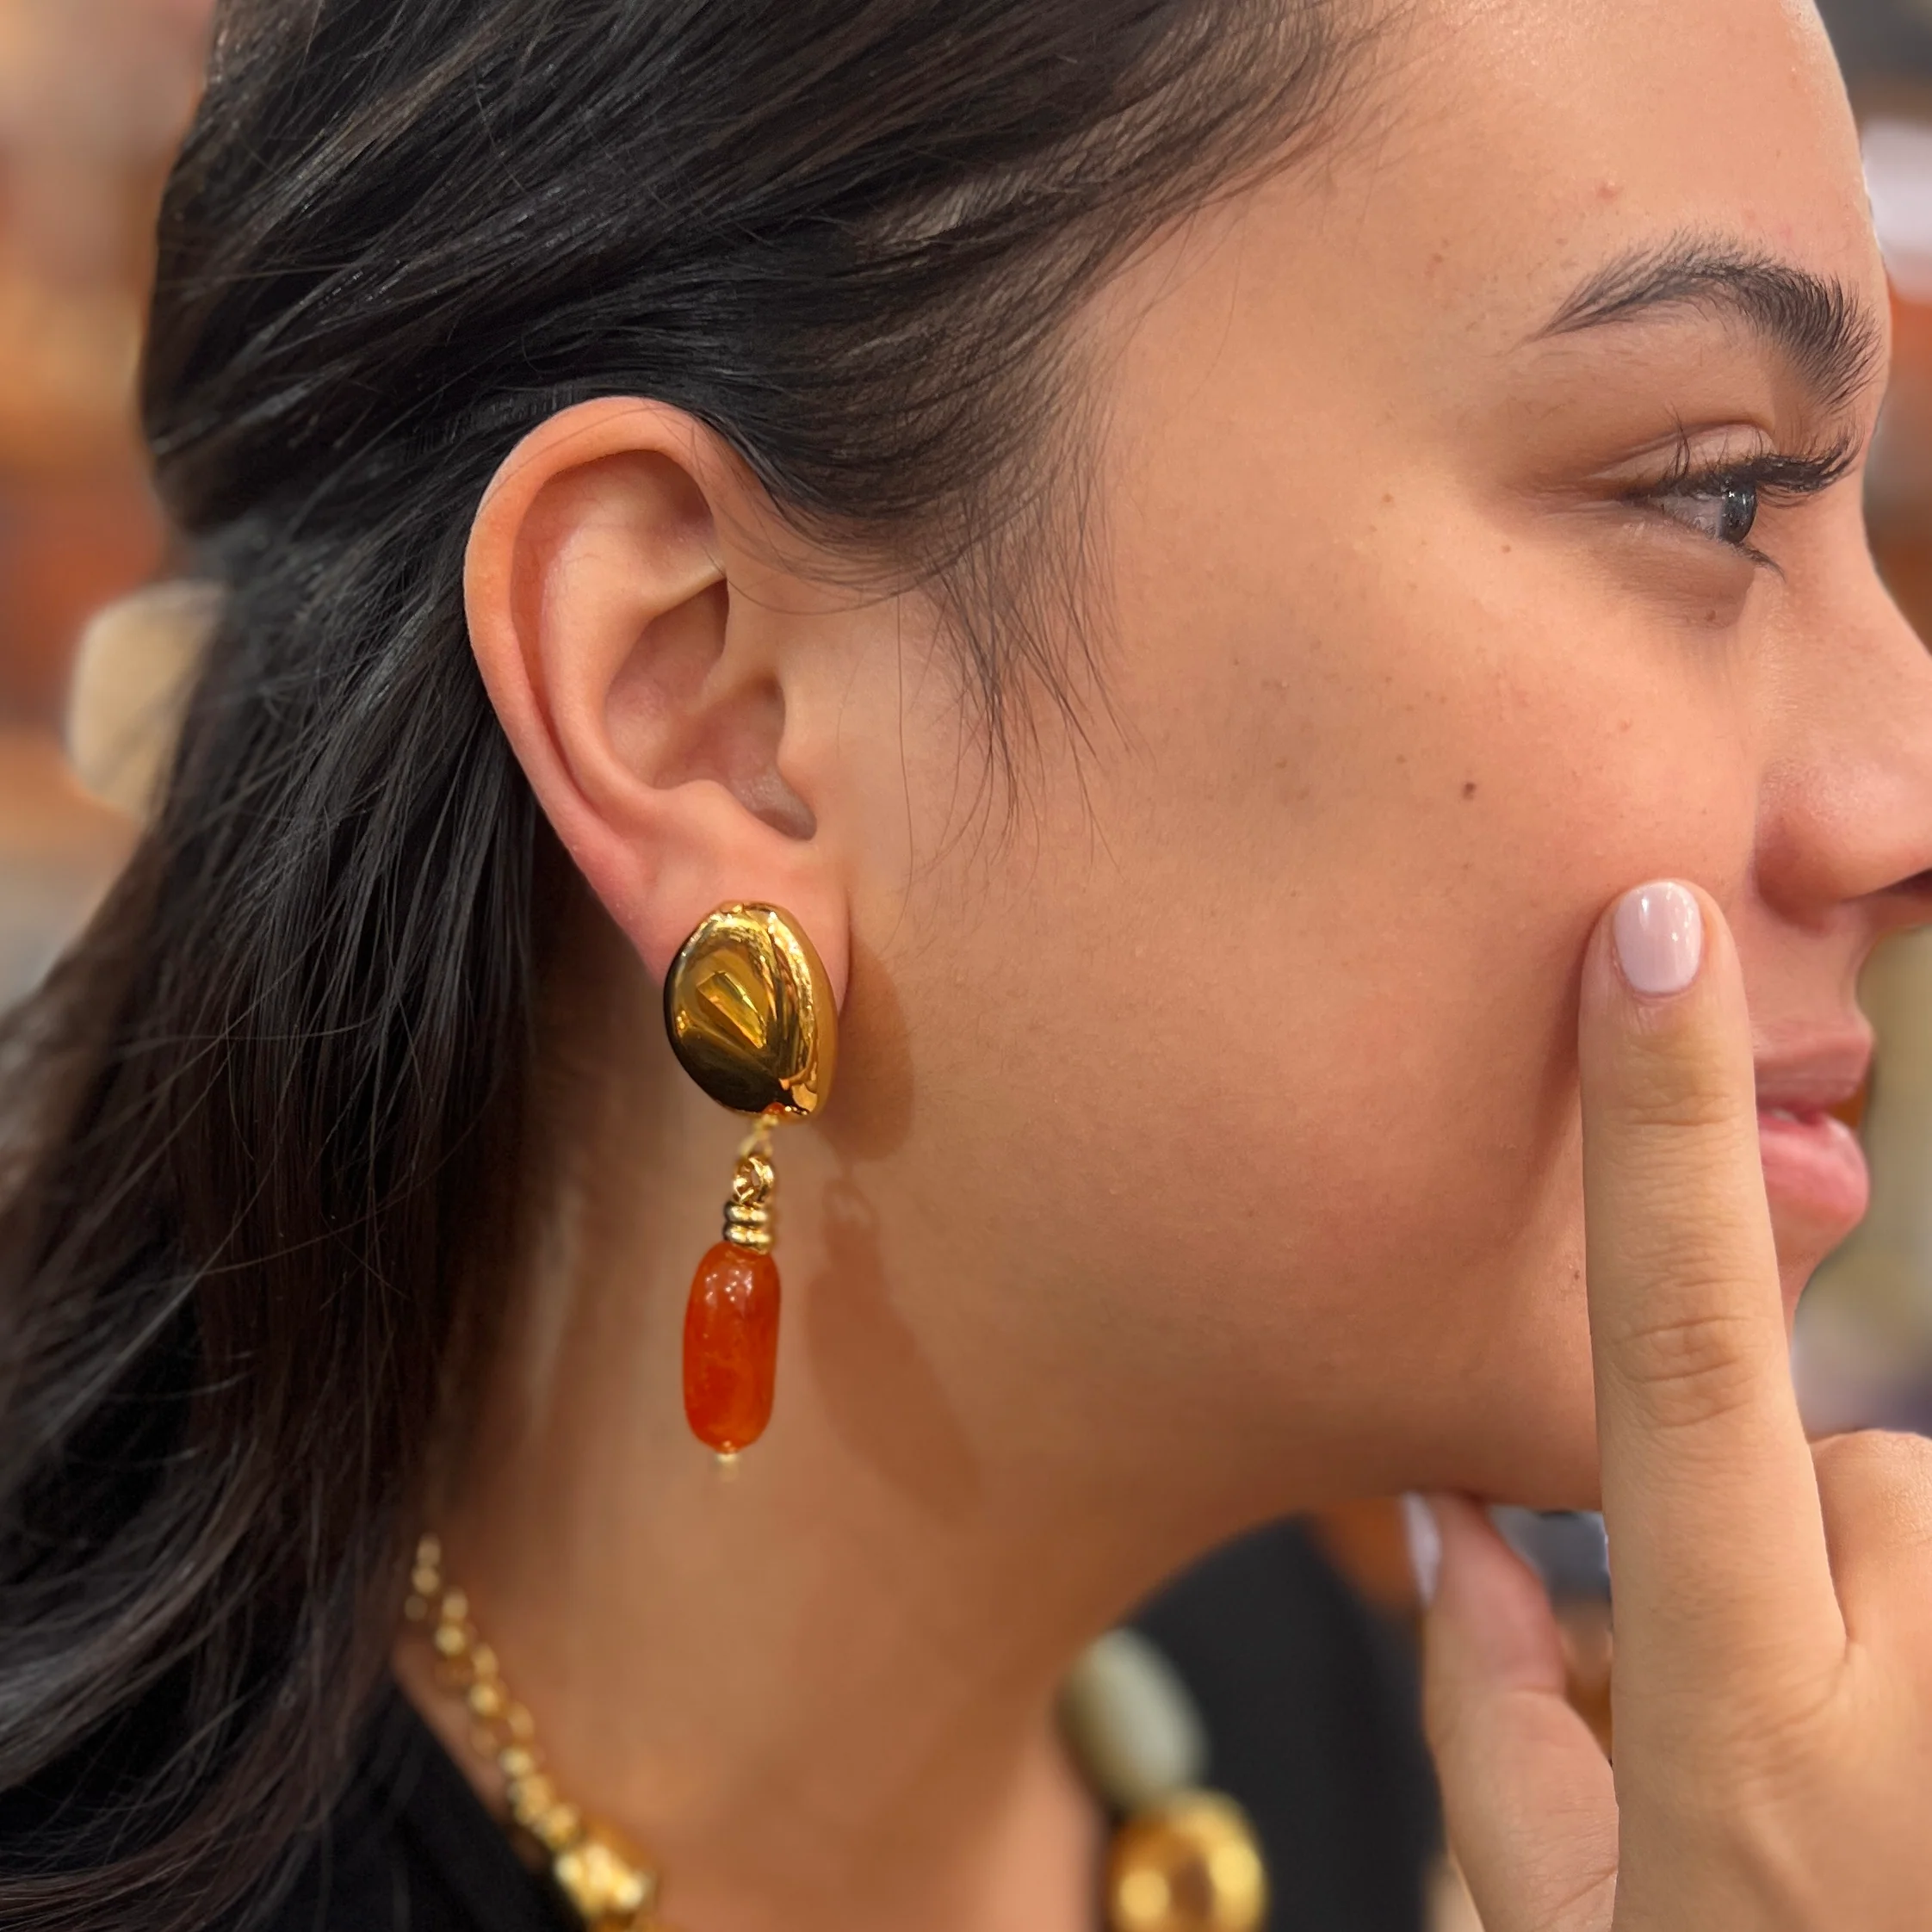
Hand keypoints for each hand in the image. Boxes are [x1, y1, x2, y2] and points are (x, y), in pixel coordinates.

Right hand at [1419, 882, 1931, 1930]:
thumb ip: (1488, 1720)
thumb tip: (1449, 1528)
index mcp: (1748, 1734)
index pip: (1680, 1357)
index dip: (1651, 1129)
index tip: (1650, 934)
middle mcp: (1920, 1698)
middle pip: (1843, 1463)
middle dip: (1786, 1540)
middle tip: (1782, 1740)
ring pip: (1925, 1518)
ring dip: (1886, 1605)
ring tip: (1883, 1785)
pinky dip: (1931, 1622)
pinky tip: (1916, 1767)